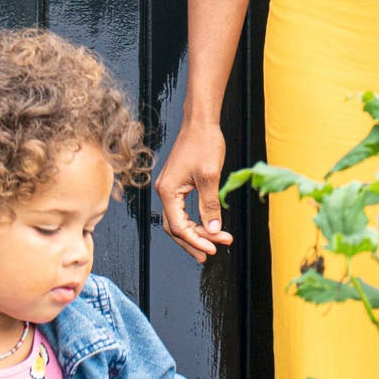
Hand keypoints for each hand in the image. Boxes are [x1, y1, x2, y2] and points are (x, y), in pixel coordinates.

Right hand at [156, 121, 231, 261]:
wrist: (200, 123)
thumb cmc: (204, 144)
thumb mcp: (210, 177)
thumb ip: (210, 205)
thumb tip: (213, 230)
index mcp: (168, 192)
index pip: (179, 226)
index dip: (196, 241)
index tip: (213, 249)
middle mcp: (165, 192)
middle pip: (175, 227)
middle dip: (193, 242)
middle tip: (210, 255)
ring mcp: (170, 188)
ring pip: (178, 220)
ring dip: (195, 233)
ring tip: (213, 245)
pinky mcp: (177, 185)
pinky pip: (182, 210)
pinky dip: (195, 221)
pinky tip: (207, 227)